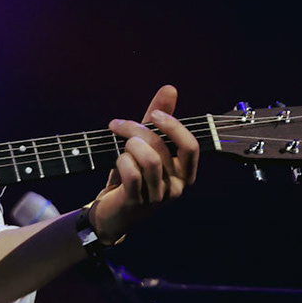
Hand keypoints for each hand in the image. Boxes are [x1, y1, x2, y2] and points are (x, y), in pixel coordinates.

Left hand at [90, 84, 198, 240]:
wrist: (110, 213)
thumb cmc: (130, 177)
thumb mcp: (143, 146)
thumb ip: (157, 120)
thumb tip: (170, 89)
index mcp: (184, 172)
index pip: (191, 146)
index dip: (173, 126)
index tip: (154, 114)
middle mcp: (177, 186)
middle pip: (162, 148)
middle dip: (137, 130)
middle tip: (117, 125)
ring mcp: (158, 197)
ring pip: (149, 160)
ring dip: (128, 146)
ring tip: (119, 148)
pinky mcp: (137, 202)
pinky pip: (132, 174)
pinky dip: (121, 161)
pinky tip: (117, 161)